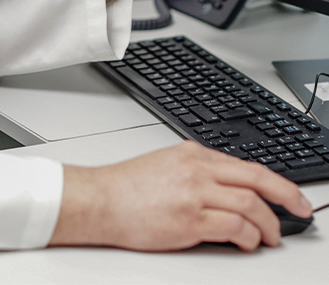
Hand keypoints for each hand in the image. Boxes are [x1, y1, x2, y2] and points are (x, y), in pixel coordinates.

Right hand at [51, 141, 312, 250]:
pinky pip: (234, 228)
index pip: (246, 165)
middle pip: (257, 180)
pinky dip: (248, 237)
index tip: (290, 196)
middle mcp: (196, 170)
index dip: (276, 183)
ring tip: (269, 237)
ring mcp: (194, 194)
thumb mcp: (164, 165)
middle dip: (287, 197)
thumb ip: (195, 171)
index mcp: (192, 154)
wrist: (97, 200)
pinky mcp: (189, 220)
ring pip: (250, 205)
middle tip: (300, 211)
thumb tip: (227, 190)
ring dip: (268, 225)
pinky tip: (247, 243)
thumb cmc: (124, 188)